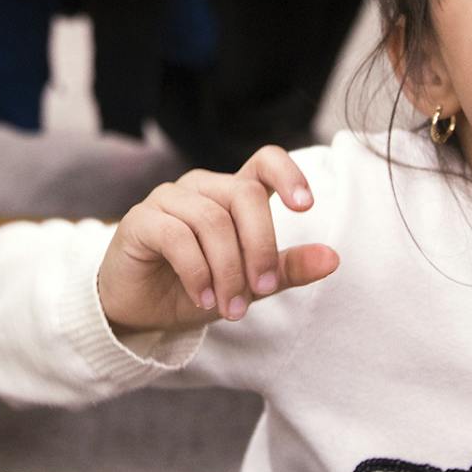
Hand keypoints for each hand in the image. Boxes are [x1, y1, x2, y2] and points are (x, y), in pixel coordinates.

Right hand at [98, 145, 339, 336]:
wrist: (139, 310)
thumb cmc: (194, 288)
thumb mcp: (247, 285)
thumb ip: (285, 269)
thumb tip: (332, 259)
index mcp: (231, 194)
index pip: (264, 161)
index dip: (288, 174)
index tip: (306, 206)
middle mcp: (202, 188)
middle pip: (245, 195)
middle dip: (261, 246)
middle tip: (262, 289)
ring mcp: (168, 199)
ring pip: (213, 220)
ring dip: (227, 270)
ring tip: (230, 307)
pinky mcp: (140, 219)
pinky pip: (177, 236)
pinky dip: (197, 272)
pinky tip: (202, 297)